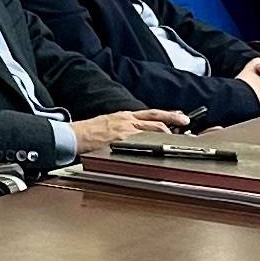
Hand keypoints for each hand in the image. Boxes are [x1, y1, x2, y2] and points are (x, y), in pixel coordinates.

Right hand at [69, 109, 191, 147]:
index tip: (182, 116)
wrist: (73, 136)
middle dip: (173, 120)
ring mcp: (126, 131)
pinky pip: (143, 141)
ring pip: (153, 129)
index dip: (169, 114)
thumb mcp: (109, 123)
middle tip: (186, 123)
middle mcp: (127, 121)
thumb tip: (139, 132)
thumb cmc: (89, 133)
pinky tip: (162, 147)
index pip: (152, 113)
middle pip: (156, 119)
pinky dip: (154, 143)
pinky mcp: (121, 141)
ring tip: (177, 139)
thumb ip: (125, 126)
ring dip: (167, 133)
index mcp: (124, 116)